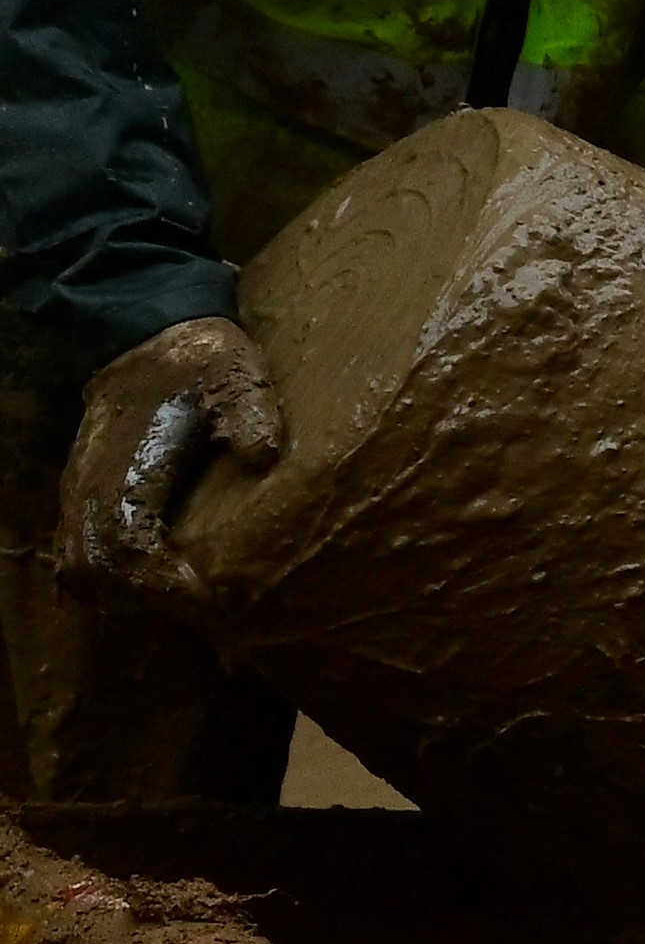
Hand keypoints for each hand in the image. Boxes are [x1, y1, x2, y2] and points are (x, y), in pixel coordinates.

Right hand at [60, 315, 279, 589]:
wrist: (149, 333)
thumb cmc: (199, 360)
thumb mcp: (235, 375)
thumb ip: (249, 415)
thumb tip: (264, 457)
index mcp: (120, 466)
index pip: (121, 549)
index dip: (161, 585)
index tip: (212, 599)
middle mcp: (87, 488)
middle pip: (91, 573)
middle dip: (145, 601)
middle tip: (209, 609)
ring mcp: (81, 493)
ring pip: (81, 569)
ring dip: (128, 595)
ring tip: (190, 601)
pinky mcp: (88, 494)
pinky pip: (85, 553)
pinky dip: (118, 579)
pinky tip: (167, 583)